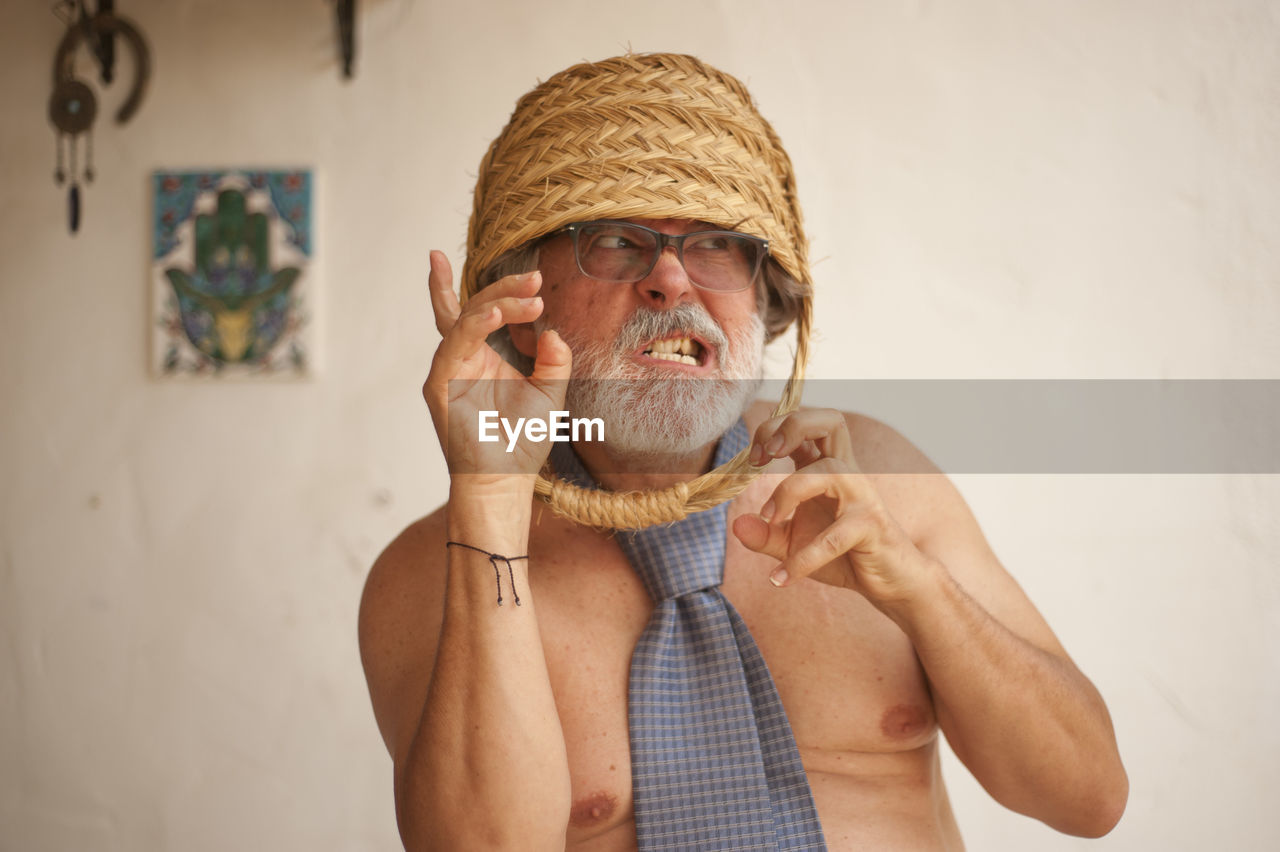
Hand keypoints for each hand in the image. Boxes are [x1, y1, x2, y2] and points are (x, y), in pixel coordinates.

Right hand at [422, 251, 572, 479]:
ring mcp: (447, 370)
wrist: (505, 479)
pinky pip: (454, 345)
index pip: (482, 311)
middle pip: (474, 308)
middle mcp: (461, 358)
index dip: (505, 290)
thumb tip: (552, 331)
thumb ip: (553, 361)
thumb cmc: (522, 441)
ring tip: (527, 296)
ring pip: (465, 320)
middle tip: (535, 278)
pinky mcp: (440, 385)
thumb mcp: (549, 392)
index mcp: (483, 356)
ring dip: (495, 303)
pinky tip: (495, 315)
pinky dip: (473, 327)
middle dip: (504, 289)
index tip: (538, 280)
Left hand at [732, 409, 933, 607]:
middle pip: (831, 421)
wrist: (889, 582)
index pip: (805, 426)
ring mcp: (862, 497)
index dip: (775, 429)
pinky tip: (782, 577)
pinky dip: (802, 559)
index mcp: (827, 468)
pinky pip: (833, 537)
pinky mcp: (871, 527)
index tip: (754, 458)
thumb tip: (737, 525)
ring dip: (788, 491)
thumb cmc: (843, 554)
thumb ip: (765, 535)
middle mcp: (846, 474)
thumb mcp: (793, 544)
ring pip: (828, 470)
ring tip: (771, 520)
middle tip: (765, 456)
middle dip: (793, 427)